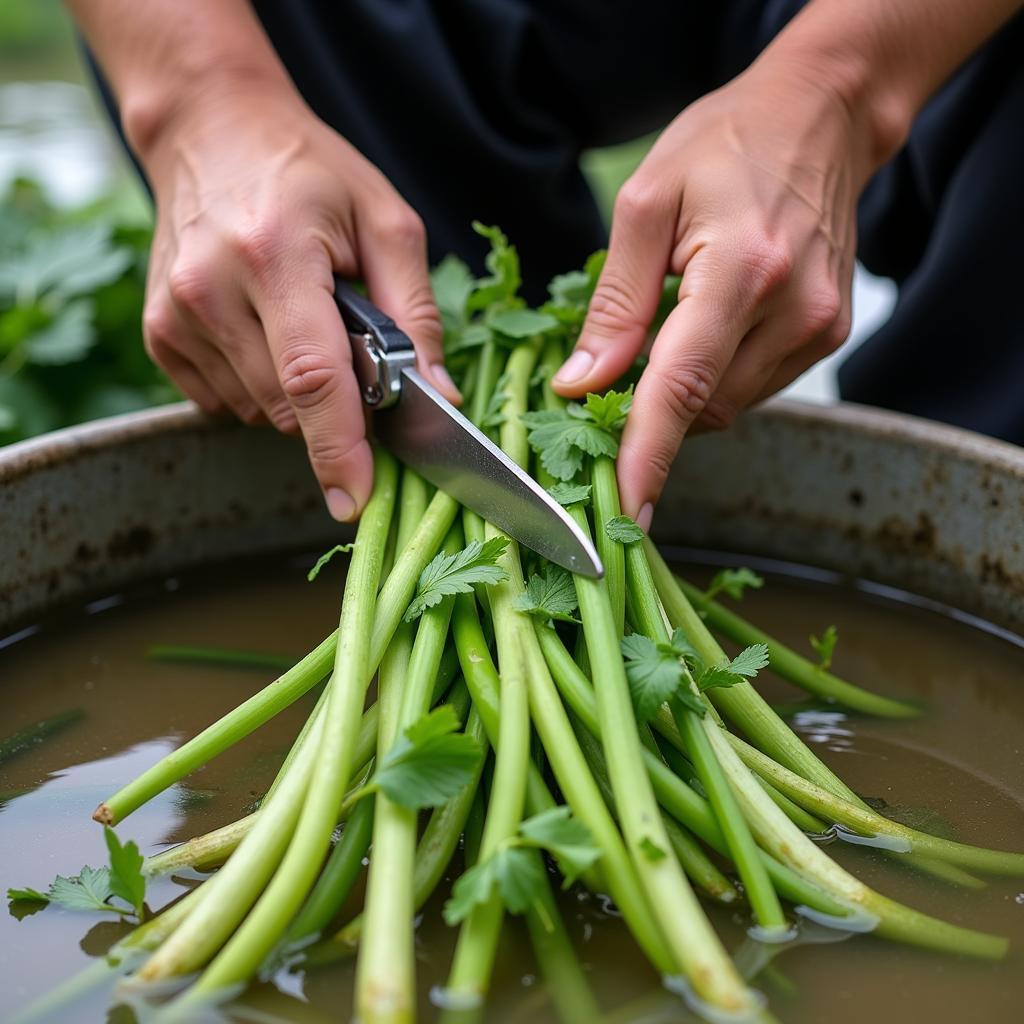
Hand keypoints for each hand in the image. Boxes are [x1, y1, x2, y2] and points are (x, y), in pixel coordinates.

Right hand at [138, 81, 457, 520]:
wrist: (211, 130)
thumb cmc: (310, 171)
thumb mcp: (386, 221)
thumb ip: (416, 313)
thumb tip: (440, 397)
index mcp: (276, 256)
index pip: (312, 378)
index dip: (340, 449)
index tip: (355, 502)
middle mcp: (212, 291)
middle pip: (290, 407)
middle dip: (336, 407)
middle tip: (350, 349)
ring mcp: (176, 316)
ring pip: (261, 413)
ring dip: (298, 396)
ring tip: (301, 323)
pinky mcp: (160, 335)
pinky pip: (226, 402)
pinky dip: (261, 387)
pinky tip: (265, 333)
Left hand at [552, 58, 874, 528]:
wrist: (820, 117)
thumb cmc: (725, 145)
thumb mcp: (645, 204)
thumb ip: (615, 304)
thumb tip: (581, 384)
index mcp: (742, 272)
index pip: (682, 389)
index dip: (647, 457)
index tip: (625, 514)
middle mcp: (793, 312)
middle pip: (701, 407)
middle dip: (649, 409)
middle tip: (612, 375)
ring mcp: (819, 328)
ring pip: (726, 406)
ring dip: (684, 391)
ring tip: (672, 326)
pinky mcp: (828, 335)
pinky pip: (752, 386)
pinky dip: (715, 376)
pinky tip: (708, 328)